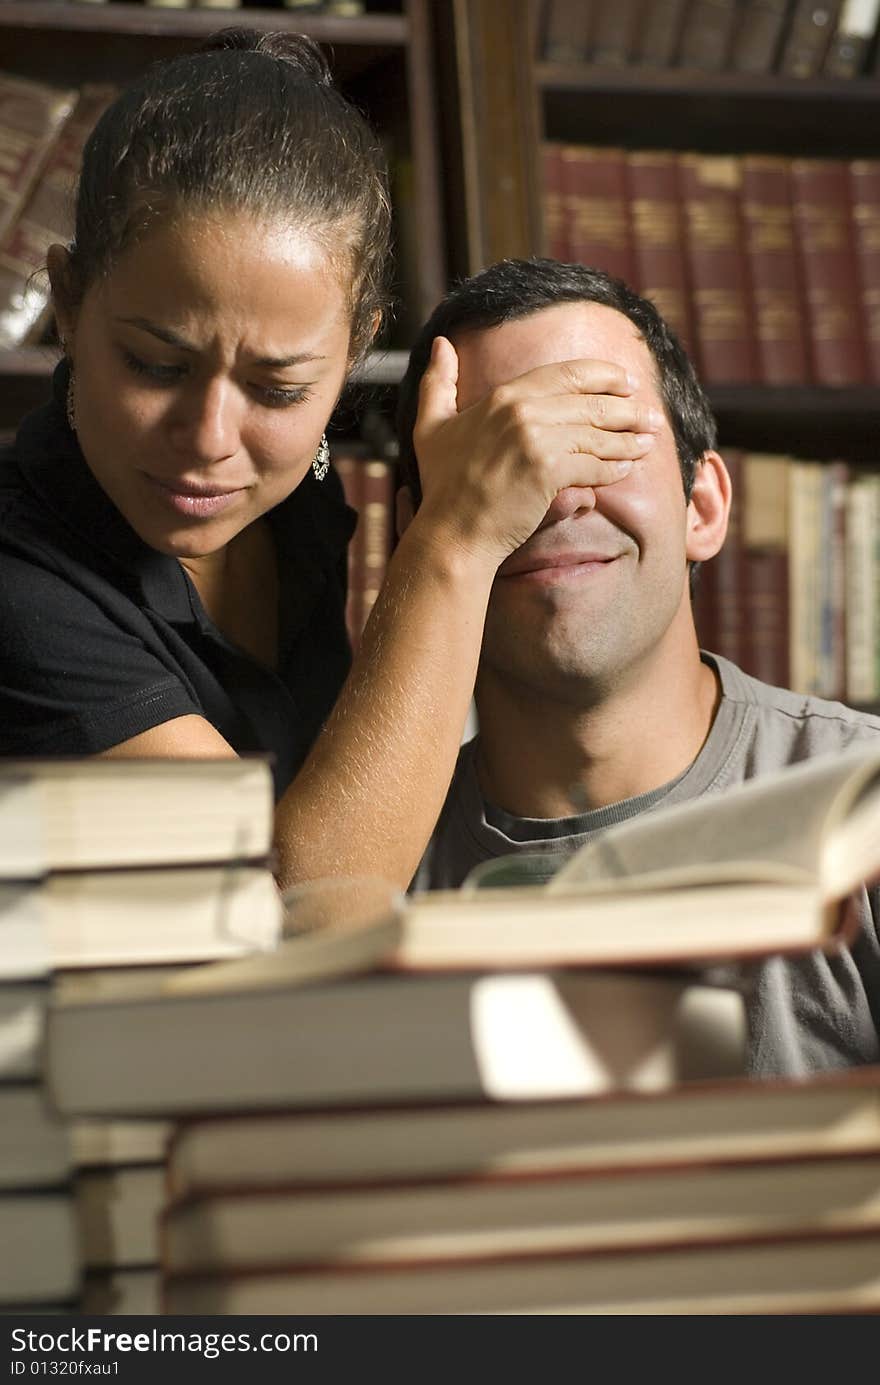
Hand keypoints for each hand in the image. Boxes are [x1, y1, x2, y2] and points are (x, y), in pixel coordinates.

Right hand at [412, 336, 661, 571]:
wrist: (452, 532)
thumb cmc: (443, 483)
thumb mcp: (431, 424)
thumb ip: (438, 382)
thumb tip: (442, 343)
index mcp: (504, 396)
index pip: (567, 374)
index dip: (603, 376)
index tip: (626, 382)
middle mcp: (523, 412)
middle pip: (590, 402)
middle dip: (627, 408)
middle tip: (650, 416)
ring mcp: (537, 442)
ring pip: (597, 434)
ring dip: (628, 439)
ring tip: (649, 441)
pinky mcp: (548, 474)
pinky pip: (594, 466)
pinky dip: (614, 468)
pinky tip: (628, 469)